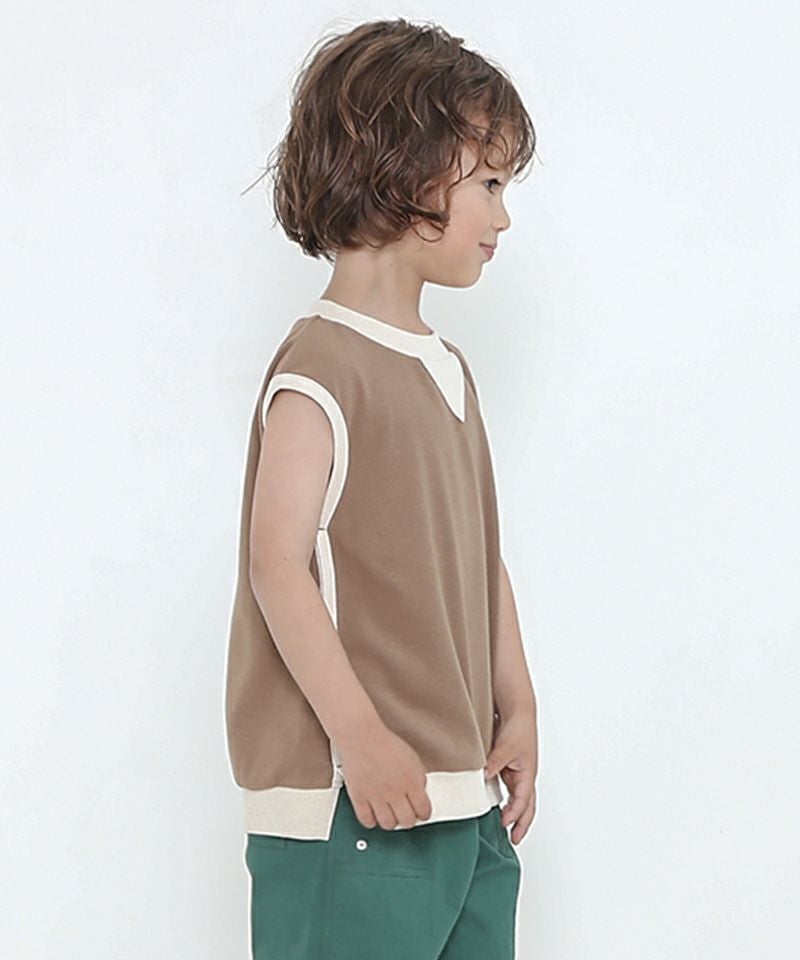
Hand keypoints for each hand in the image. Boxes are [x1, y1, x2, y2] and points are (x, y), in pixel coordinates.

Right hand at [338, 722, 432, 830]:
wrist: (361, 736)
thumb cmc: (384, 743)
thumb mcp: (412, 758)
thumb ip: (418, 778)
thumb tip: (420, 792)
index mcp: (411, 782)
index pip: (423, 810)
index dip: (423, 814)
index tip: (420, 813)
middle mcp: (395, 792)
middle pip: (407, 821)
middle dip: (408, 819)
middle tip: (405, 814)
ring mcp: (376, 797)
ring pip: (388, 824)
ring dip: (390, 821)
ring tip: (389, 814)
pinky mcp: (359, 798)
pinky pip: (367, 820)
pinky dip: (371, 820)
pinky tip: (373, 814)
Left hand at [484, 711, 537, 844]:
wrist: (518, 711)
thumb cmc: (519, 728)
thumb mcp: (505, 748)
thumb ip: (494, 764)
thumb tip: (483, 777)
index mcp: (527, 774)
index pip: (523, 801)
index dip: (516, 815)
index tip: (506, 825)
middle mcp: (524, 776)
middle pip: (526, 805)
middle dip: (522, 823)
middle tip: (515, 840)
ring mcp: (518, 772)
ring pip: (518, 799)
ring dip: (514, 813)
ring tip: (505, 827)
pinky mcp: (509, 767)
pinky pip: (509, 788)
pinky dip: (506, 800)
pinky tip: (496, 804)